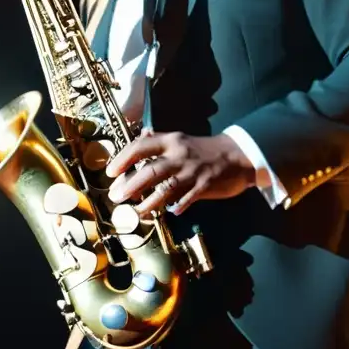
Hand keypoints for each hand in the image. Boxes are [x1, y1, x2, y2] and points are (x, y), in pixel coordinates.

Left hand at [105, 131, 255, 215]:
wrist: (237, 154)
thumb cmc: (203, 149)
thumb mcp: (181, 140)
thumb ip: (160, 141)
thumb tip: (139, 136)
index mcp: (171, 141)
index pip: (141, 146)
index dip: (123, 158)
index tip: (110, 171)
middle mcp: (180, 154)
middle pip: (150, 170)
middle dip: (130, 185)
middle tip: (116, 196)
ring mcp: (193, 171)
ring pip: (166, 188)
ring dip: (149, 202)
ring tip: (136, 212)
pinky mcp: (205, 185)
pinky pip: (188, 198)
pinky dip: (178, 205)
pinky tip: (170, 212)